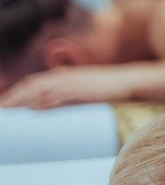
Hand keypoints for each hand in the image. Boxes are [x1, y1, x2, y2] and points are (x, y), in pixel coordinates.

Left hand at [0, 67, 134, 108]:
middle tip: (0, 106)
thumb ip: (68, 97)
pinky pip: (60, 95)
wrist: (132, 80)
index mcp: (66, 75)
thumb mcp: (85, 90)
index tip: (4, 101)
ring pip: (43, 89)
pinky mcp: (84, 90)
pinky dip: (45, 100)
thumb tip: (49, 108)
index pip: (36, 81)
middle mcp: (67, 76)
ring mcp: (75, 82)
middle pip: (34, 84)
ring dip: (23, 98)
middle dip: (15, 95)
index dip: (18, 91)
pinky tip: (34, 107)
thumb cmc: (110, 88)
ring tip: (7, 107)